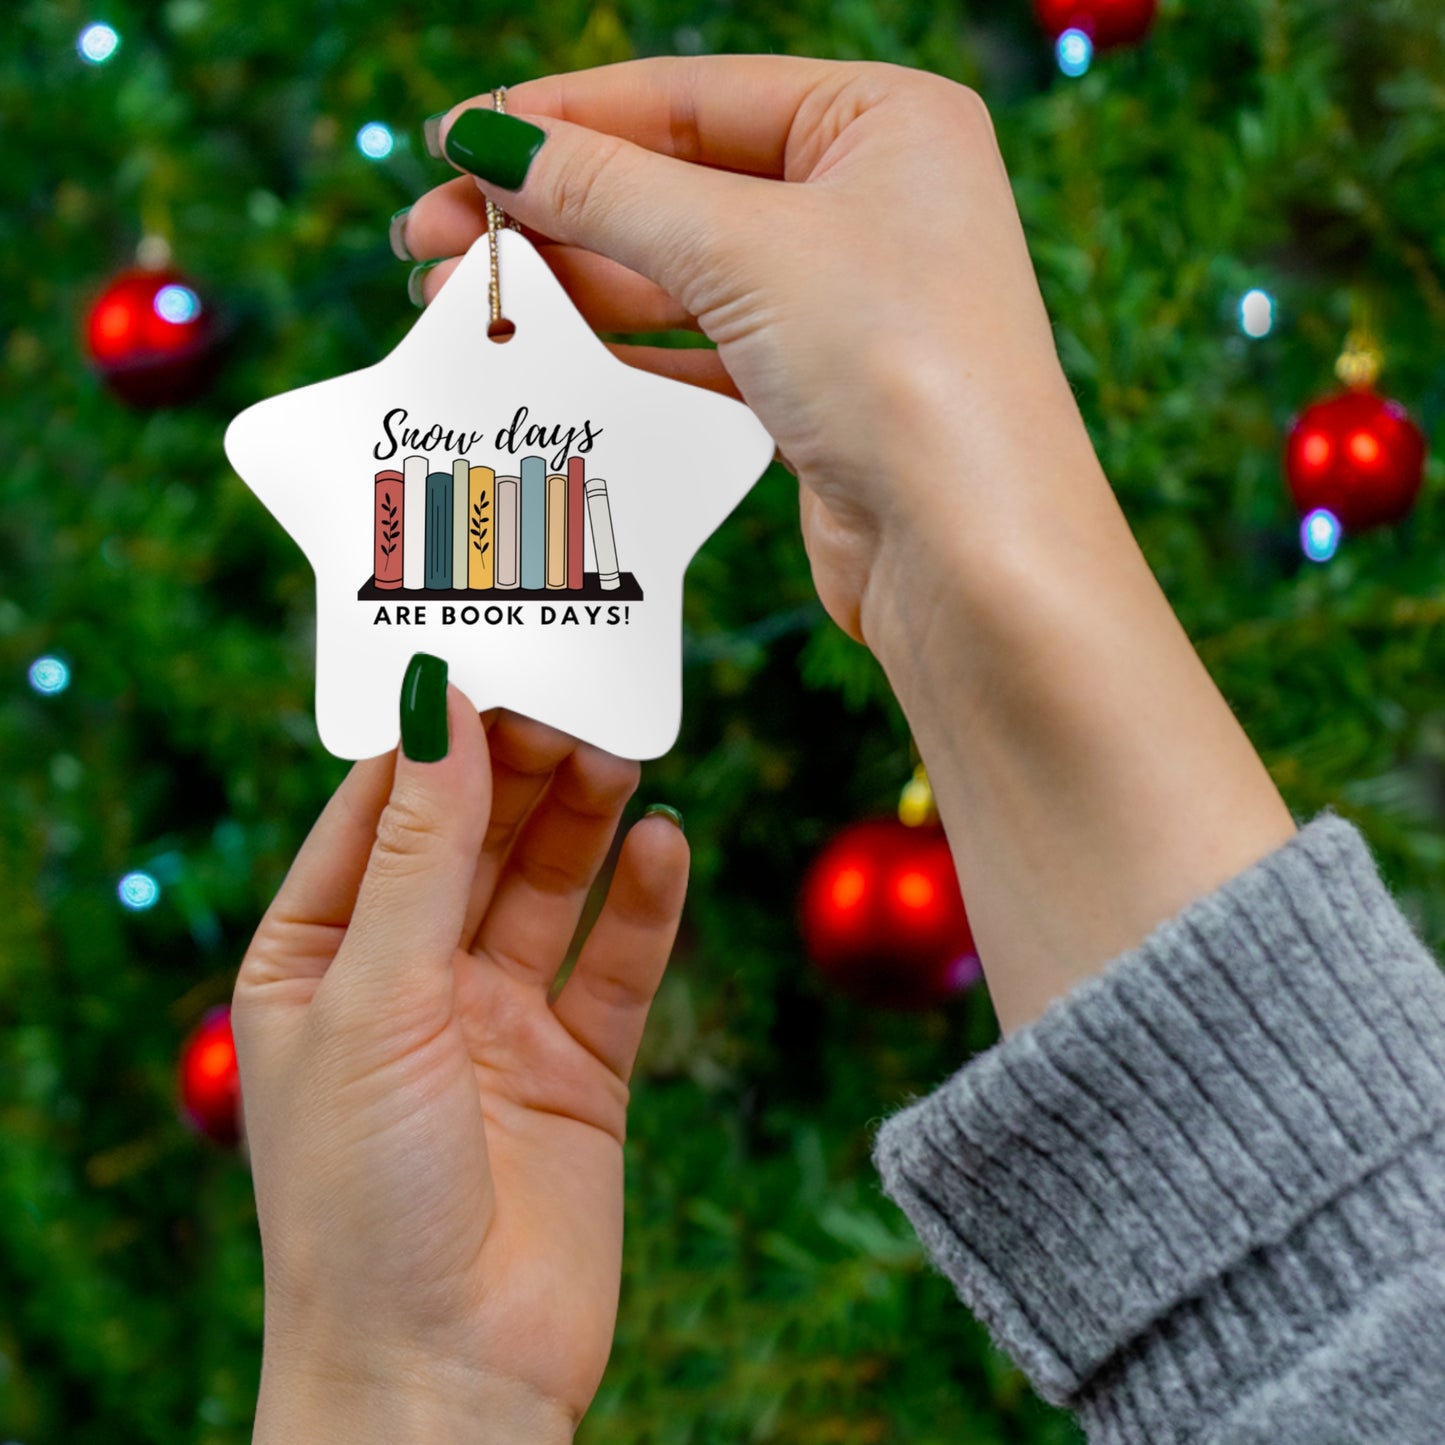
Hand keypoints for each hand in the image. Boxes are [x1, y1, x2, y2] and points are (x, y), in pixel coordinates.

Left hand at [232, 677, 687, 1439]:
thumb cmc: (361, 1200)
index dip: (431, 737)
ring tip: (622, 753)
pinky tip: (666, 845)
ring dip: (584, 819)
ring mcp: (497, 1023)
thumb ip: (418, 853)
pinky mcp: (579, 1068)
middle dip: (520, 769)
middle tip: (576, 697)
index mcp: (318, 960)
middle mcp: (408, 981)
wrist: (446, 1378)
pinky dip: (644, 904)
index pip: (377, 813)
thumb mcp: (374, 1000)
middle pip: (473, 838)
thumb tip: (435, 707)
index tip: (488, 659)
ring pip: (549, 887)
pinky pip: (617, 964)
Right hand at [400, 56, 1087, 645]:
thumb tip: (491, 141)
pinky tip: (544, 357)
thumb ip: (609, 190)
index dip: (562, 119)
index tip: (455, 141)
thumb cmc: (898, 369)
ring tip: (461, 302)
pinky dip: (620, 354)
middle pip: (673, 185)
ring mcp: (845, 302)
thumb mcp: (744, 248)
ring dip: (570, 287)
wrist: (971, 556)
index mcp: (882, 121)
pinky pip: (698, 351)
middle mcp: (870, 202)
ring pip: (678, 274)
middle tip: (429, 237)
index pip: (688, 97)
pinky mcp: (819, 392)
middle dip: (549, 212)